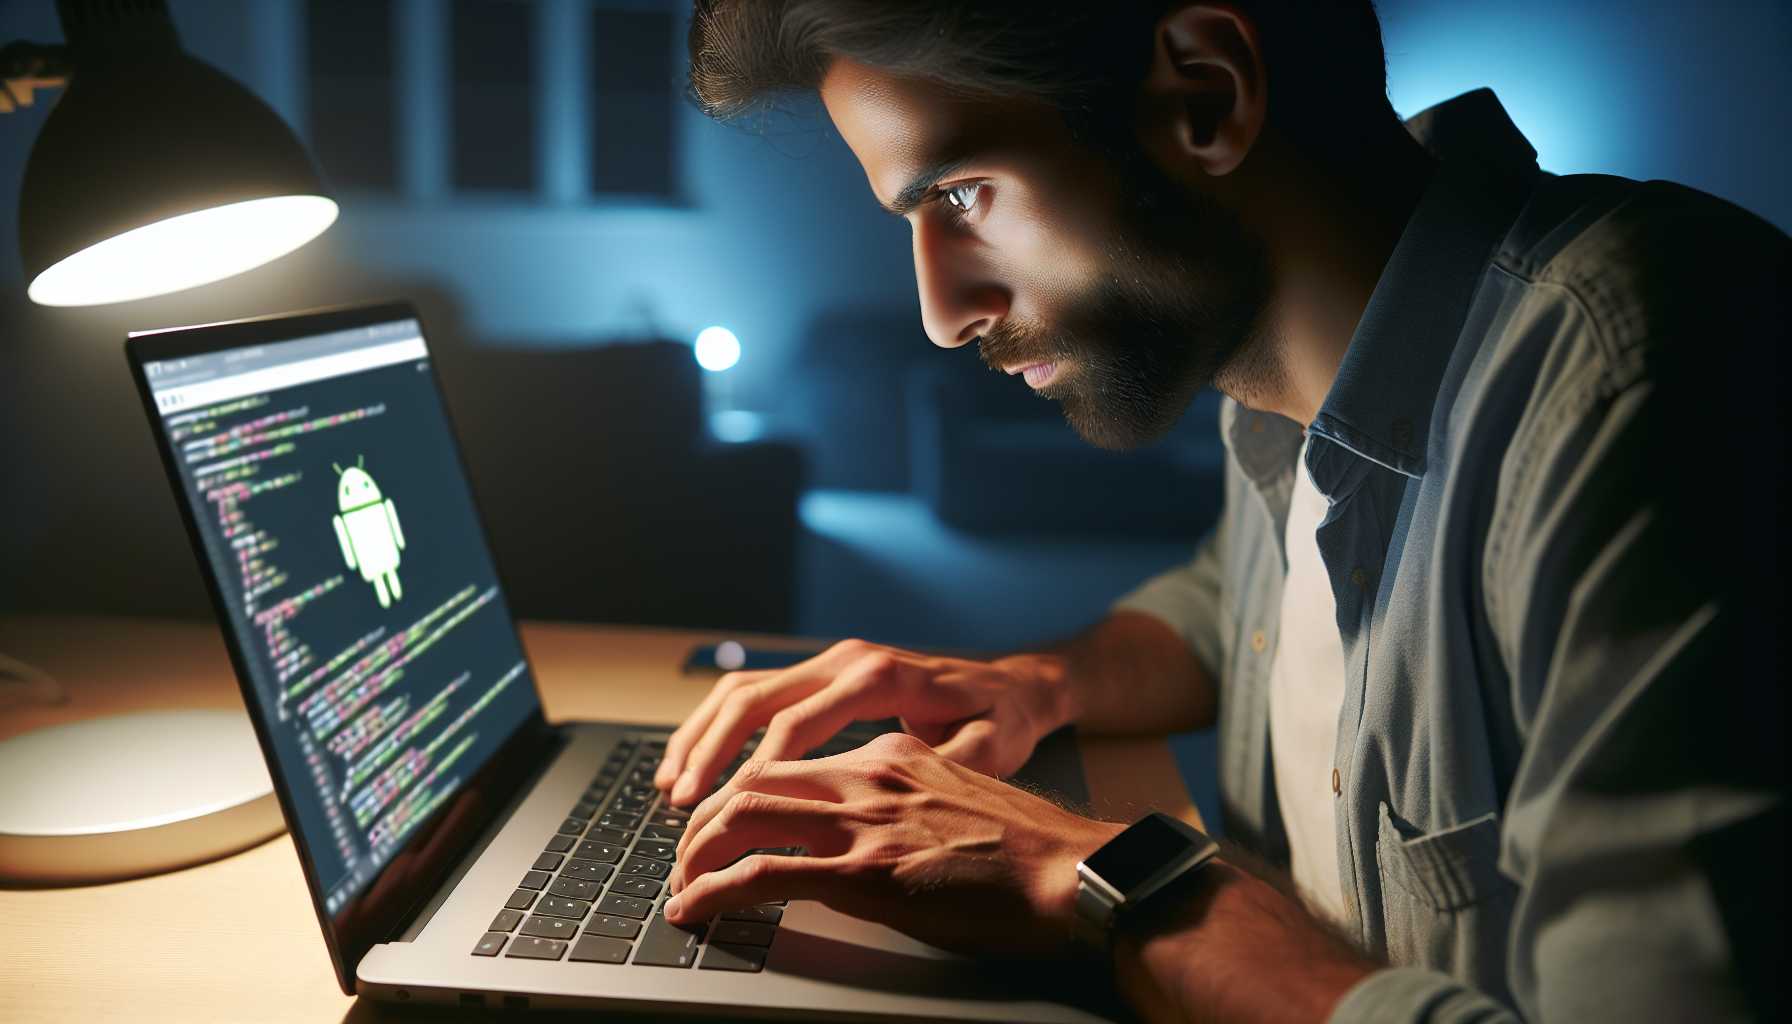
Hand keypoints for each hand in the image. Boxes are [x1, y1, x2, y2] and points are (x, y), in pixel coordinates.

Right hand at [655, 639, 1070, 805]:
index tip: (726, 812)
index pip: (798, 721)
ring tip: (670, 785)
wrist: (1013, 686)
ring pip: (742, 689)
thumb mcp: (989, 748)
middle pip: (755, 698)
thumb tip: (905, 789)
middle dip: (711, 751)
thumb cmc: (1001, 721)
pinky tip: (693, 763)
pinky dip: (715, 726)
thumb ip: (948, 766)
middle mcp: (846, 659)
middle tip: (683, 802)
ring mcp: (829, 662)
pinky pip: (753, 692)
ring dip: (701, 735)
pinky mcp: (821, 674)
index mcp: (880, 677)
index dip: (758, 768)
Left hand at [663, 732, 1123, 957]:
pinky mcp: (867, 873)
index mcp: (893, 753)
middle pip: (756, 775)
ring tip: (680, 880)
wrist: (1075, 872)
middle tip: (682, 851)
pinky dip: (716, 889)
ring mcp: (868, 821)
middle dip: (704, 814)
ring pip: (747, 812)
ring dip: (697, 849)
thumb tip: (865, 824)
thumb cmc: (1029, 850)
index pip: (793, 755)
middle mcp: (872, 772)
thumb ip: (905, 795)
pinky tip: (696, 907)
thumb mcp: (958, 795)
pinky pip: (765, 872)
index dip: (741, 785)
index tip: (719, 814)